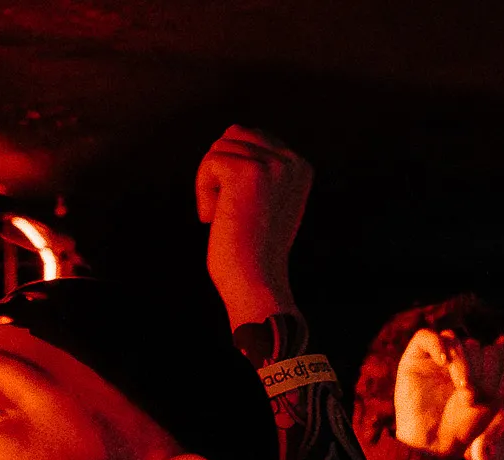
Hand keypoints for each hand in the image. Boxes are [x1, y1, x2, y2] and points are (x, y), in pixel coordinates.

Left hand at [195, 125, 310, 328]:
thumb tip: (233, 132)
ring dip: (210, 184)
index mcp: (300, 166)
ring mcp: (272, 164)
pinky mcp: (248, 172)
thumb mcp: (266, 203)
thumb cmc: (253, 253)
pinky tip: (213, 219)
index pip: (251, 136)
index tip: (239, 208)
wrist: (256, 284)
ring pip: (219, 148)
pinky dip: (203, 192)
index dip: (231, 169)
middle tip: (226, 212)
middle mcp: (291, 160)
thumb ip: (260, 168)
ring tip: (223, 217)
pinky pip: (209, 162)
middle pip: (234, 134)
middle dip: (219, 171)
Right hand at [396, 328, 503, 459]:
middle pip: (475, 344)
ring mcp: (435, 358)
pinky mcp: (414, 358)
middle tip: (472, 395)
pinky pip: (426, 336)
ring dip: (463, 363)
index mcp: (475, 368)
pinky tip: (444, 362)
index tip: (491, 392)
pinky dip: (438, 345)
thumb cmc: (462, 426)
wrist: (433, 444)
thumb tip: (502, 339)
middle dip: (478, 368)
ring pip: (455, 340)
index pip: (492, 350)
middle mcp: (456, 360)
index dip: (496, 367)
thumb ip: (503, 370)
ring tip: (462, 386)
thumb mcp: (492, 399)